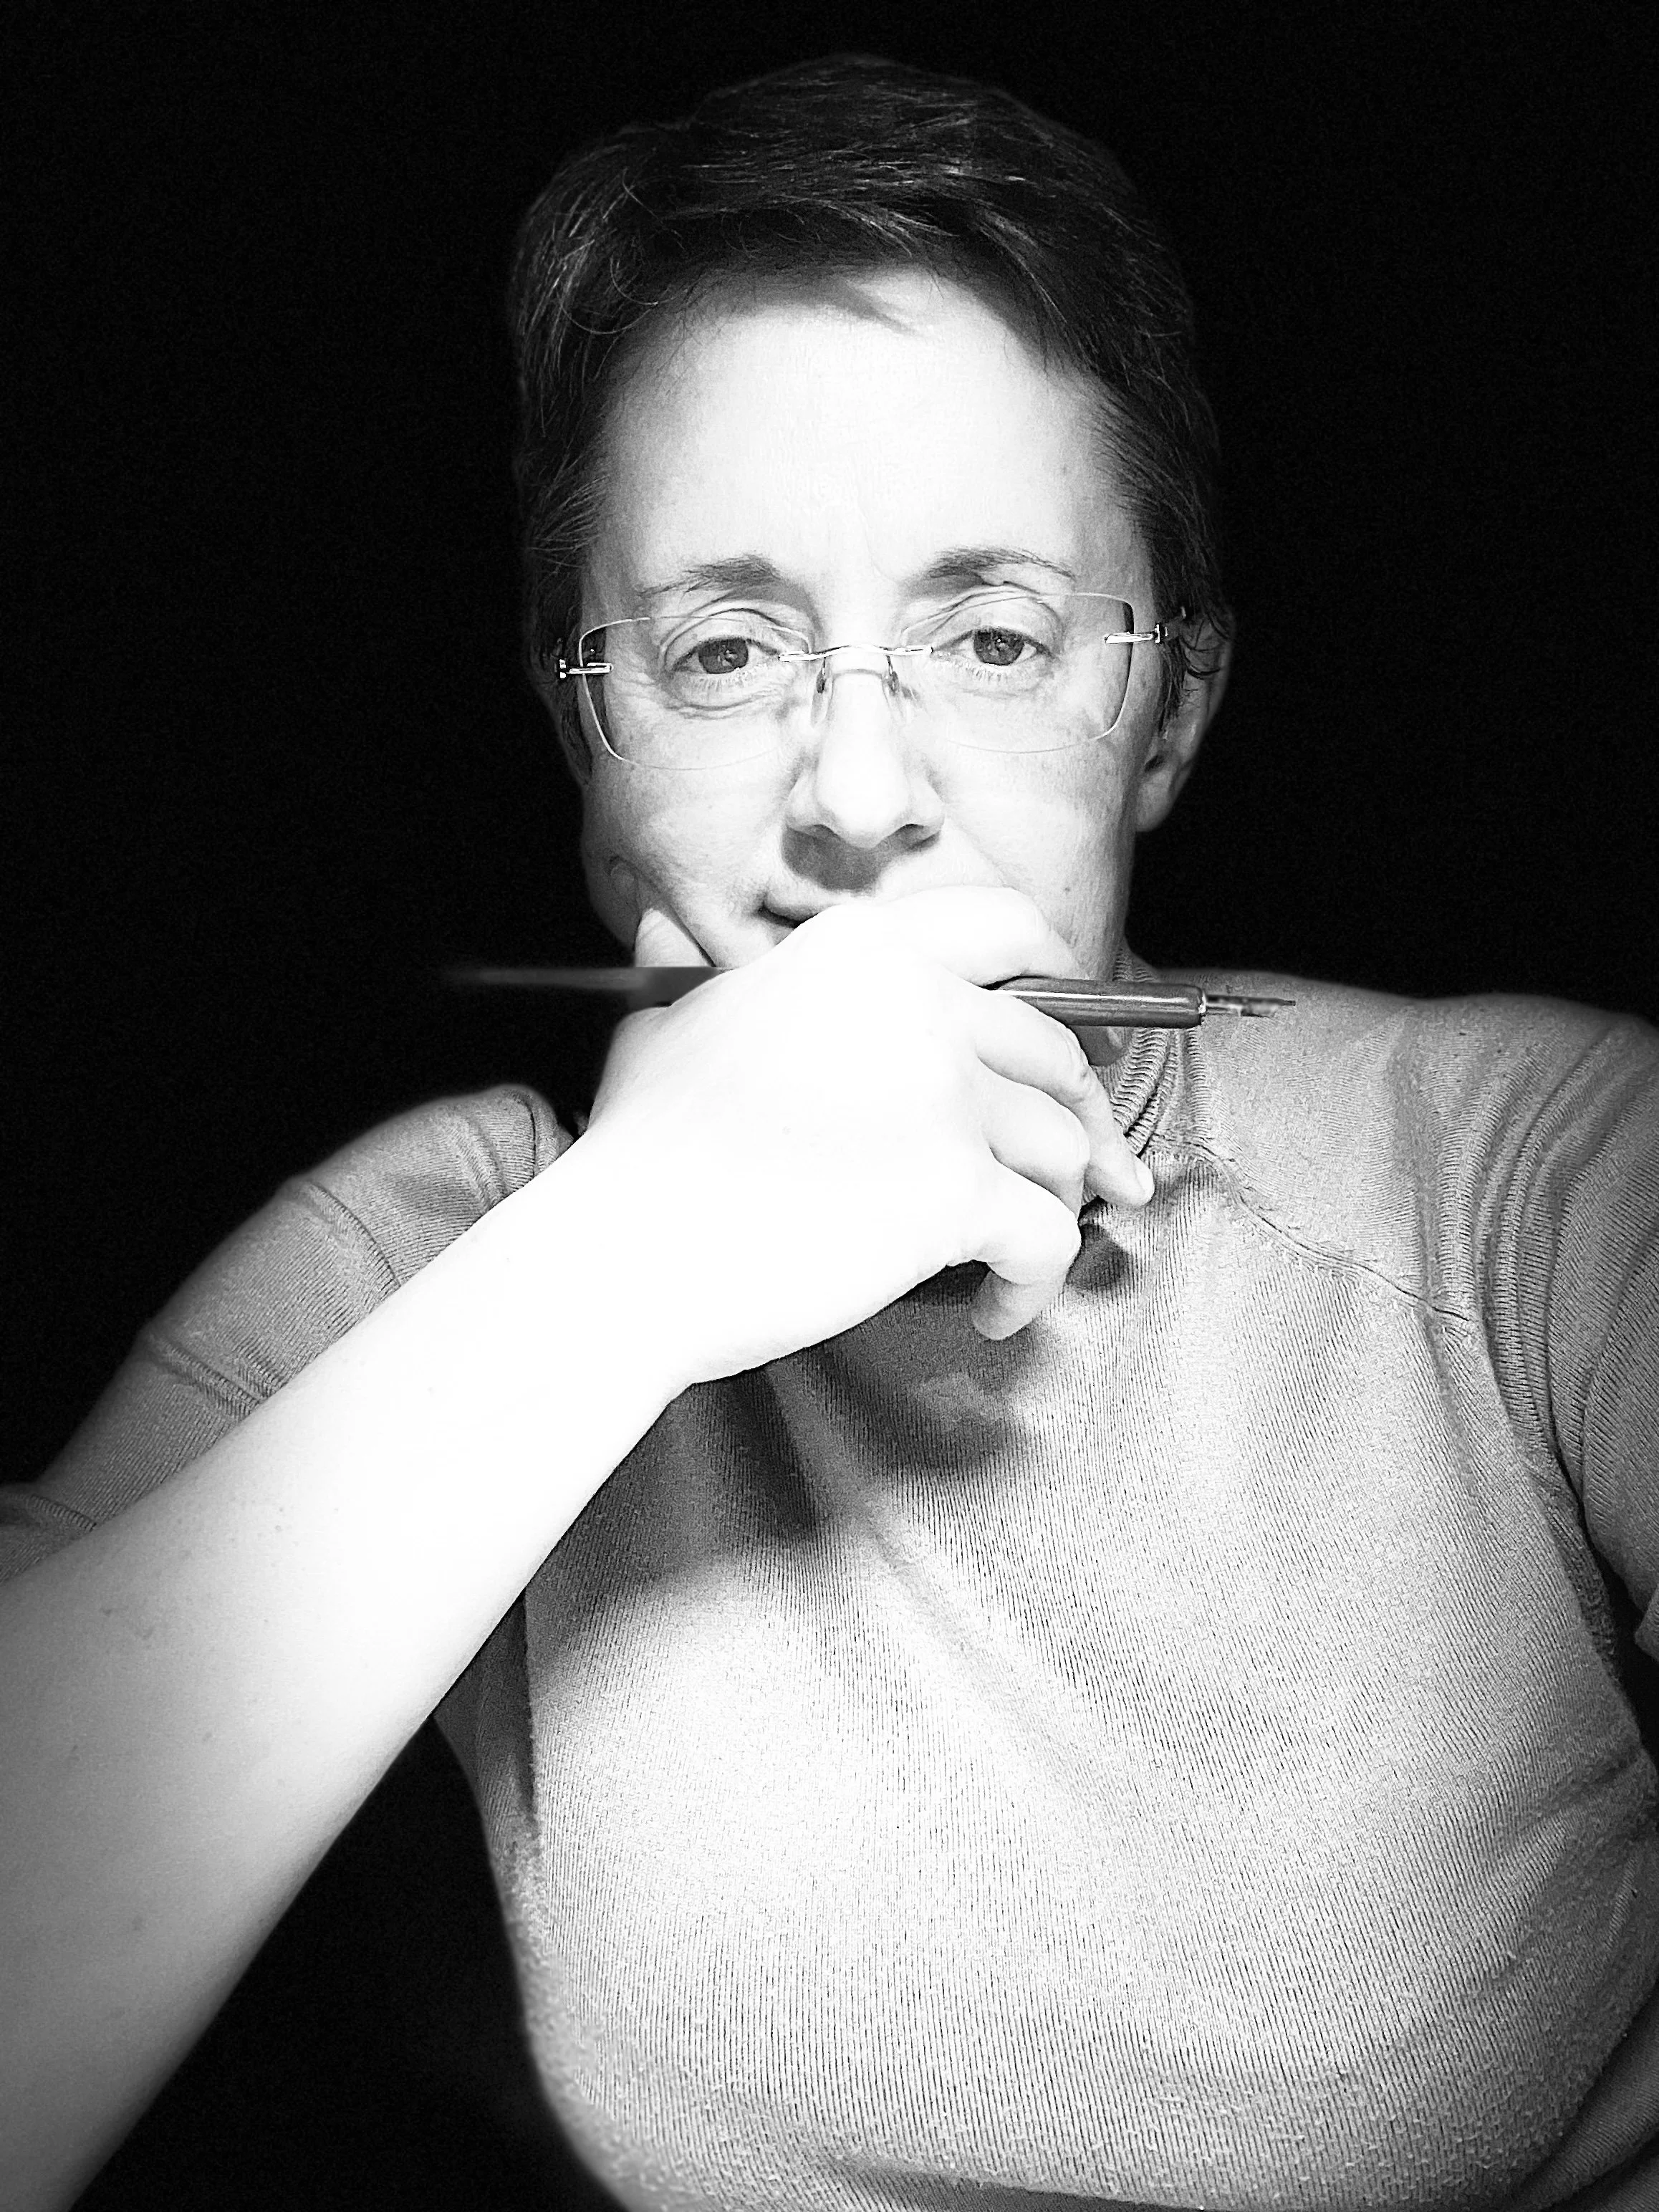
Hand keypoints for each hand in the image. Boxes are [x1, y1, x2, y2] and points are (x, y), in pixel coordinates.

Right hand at [570, 880, 1154, 1383]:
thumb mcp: (664, 1021)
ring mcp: (942, 1094)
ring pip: (1063, 1148)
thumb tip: (658, 921)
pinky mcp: (956, 1190)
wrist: (626, 1254)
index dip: (1063, 983)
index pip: (1008, 929)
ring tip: (1007, 1258)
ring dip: (1055, 1209)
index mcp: (859, 950)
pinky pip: (1050, 1237)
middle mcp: (916, 1001)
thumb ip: (690, 965)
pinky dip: (1037, 1284)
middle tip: (1097, 1176)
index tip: (1079, 1037)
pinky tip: (996, 1308)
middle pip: (1055, 1052)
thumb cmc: (642, 1151)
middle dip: (1085, 1121)